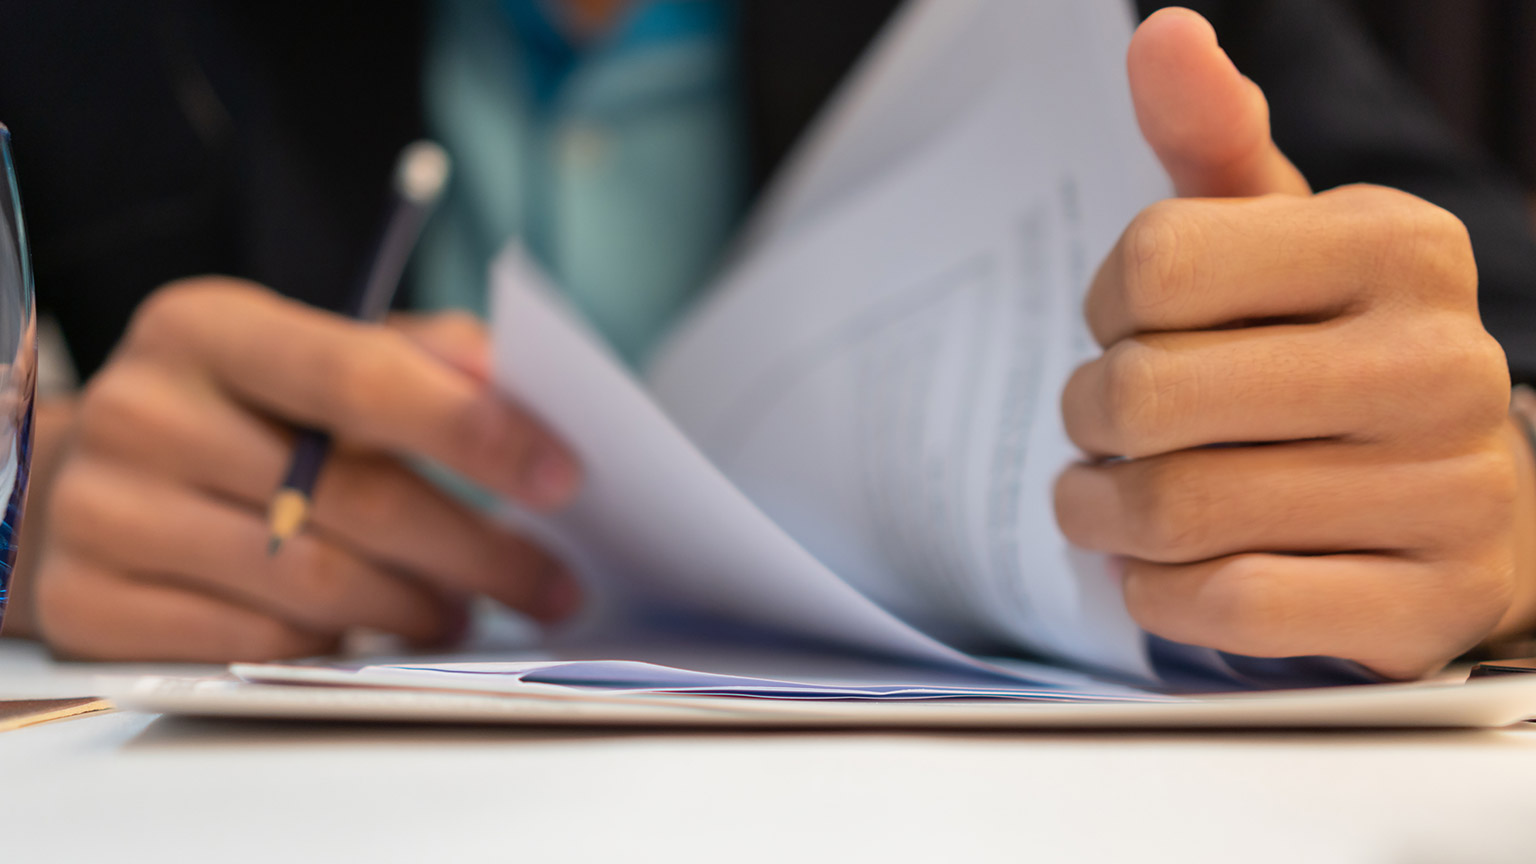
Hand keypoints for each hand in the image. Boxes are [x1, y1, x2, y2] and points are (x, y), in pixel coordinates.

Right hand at [26, 278, 582, 660]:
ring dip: (417, 608)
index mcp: (206, 327)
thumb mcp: (306, 352)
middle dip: (478, 551)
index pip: (362, 377)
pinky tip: (372, 635)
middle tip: (549, 583)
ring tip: (463, 611)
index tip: (562, 478)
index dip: (474, 431)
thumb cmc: (235, 412)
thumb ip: (413, 354)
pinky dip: (336, 647)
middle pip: (354, 498)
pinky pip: (256, 644)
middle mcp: (143, 411)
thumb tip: (509, 373)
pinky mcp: (89, 603)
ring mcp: (103, 512)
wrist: (83, 474)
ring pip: (315, 585)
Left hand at [1054, 8, 1532, 679]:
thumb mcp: (1276, 237)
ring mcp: (1449, 492)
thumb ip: (1211, 138)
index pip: (1156, 261)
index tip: (1131, 326)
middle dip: (1090, 421)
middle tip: (1097, 430)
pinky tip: (1162, 569)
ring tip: (1109, 501)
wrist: (1455, 495)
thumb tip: (1165, 34)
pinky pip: (1229, 606)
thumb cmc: (1325, 351)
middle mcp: (1441, 362)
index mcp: (1398, 246)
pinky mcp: (1425, 606)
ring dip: (1104, 514)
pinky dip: (1160, 593)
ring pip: (1176, 511)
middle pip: (1147, 396)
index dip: (1108, 308)